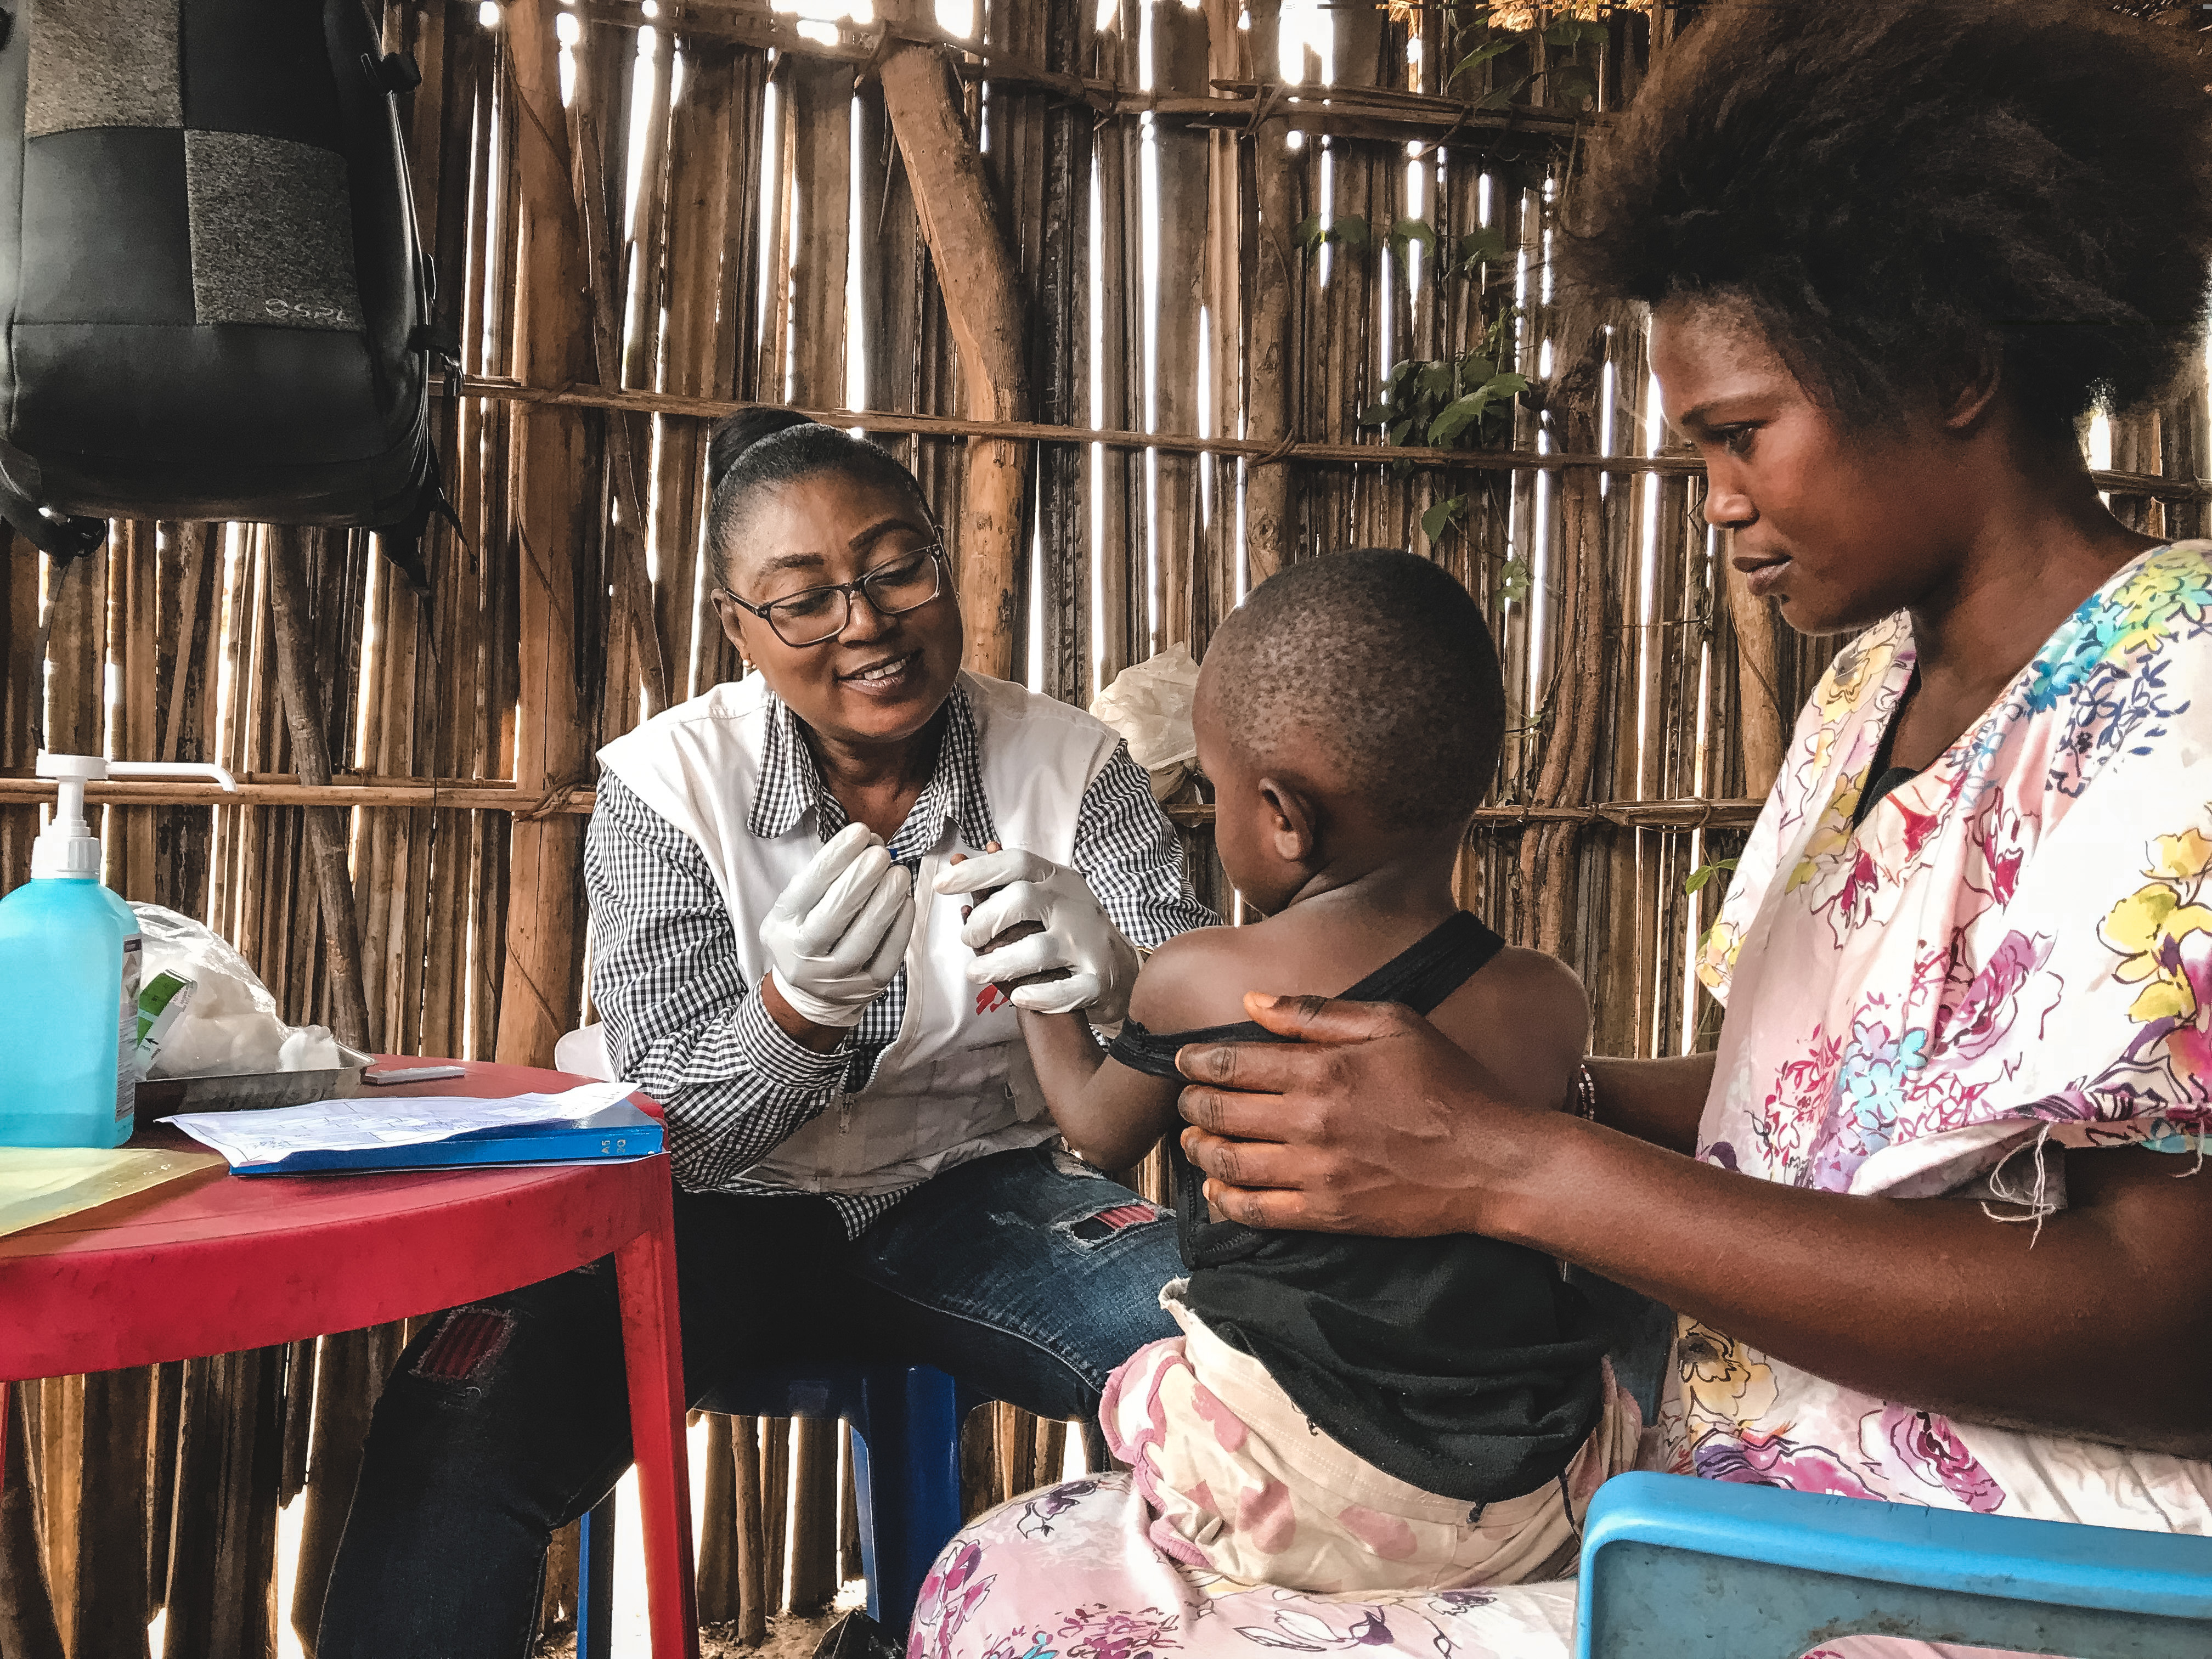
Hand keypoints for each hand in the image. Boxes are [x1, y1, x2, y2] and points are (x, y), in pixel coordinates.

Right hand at [759, 823, 915, 1027]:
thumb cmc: (806, 936)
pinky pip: (889, 955)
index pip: (808, 888)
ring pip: (865, 936)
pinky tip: (907, 901)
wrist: (810, 995)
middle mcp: (804, 955)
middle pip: (835, 913)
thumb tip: (864, 842)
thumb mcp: (794, 909)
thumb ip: (822, 879)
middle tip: (881, 853)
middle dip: (861, 878)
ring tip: (899, 872)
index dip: (836, 857)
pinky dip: (900, 925)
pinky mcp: (868, 986)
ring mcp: (837, 976)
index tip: (859, 833)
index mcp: (782, 928)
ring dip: (886, 899)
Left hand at [934, 847, 1140, 1020]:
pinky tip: (1019, 997)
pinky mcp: (1097, 979)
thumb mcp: (1043, 895)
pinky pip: (1065, 990)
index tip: (942, 884)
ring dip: (998, 964)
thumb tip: (955, 861)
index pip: (1016, 863)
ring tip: (976, 973)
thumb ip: (1001, 883)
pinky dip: (1038, 996)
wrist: (1122, 968)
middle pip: (1020, 900)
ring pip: (1036, 950)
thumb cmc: (1068, 928)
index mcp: (1057, 879)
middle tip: (968, 939)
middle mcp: (1073, 905)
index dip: (976, 871)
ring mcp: (1087, 942)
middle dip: (983, 921)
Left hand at [1174, 993, 1551, 1234]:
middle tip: (1187, 1099)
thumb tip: (1254, 1001)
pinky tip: (1217, 1188)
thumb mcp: (1392, 1024)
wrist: (1493, 1161)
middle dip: (1191, 1104)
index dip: (1196, 1061)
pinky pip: (1255, 1212)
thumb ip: (1317, 1013)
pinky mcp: (1327, 1213)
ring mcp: (1315, 1172)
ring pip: (1227, 1162)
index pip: (1231, 1063)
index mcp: (1322, 1069)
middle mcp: (1309, 1121)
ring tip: (1193, 1140)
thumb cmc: (1449, 1085)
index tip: (1185, 1060)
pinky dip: (1225, 1199)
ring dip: (1198, 1149)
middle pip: (1219, 1112)